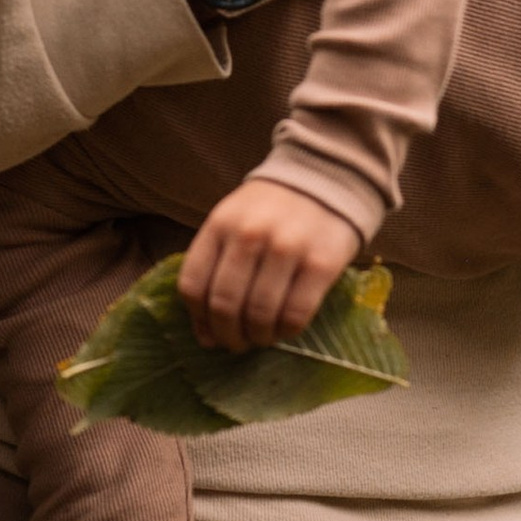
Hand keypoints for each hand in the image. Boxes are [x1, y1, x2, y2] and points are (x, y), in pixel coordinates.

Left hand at [179, 176, 356, 349]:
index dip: (198, 319)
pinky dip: (286, 332)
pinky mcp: (321, 264)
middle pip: (224, 305)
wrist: (327, 177)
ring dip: (257, 337)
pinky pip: (296, 315)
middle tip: (237, 343)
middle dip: (228, 335)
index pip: (193, 285)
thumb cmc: (272, 210)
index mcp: (220, 224)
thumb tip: (206, 337)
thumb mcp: (233, 223)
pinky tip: (285, 329)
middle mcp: (250, 235)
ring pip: (259, 315)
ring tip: (261, 337)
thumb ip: (214, 270)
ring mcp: (287, 248)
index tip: (210, 332)